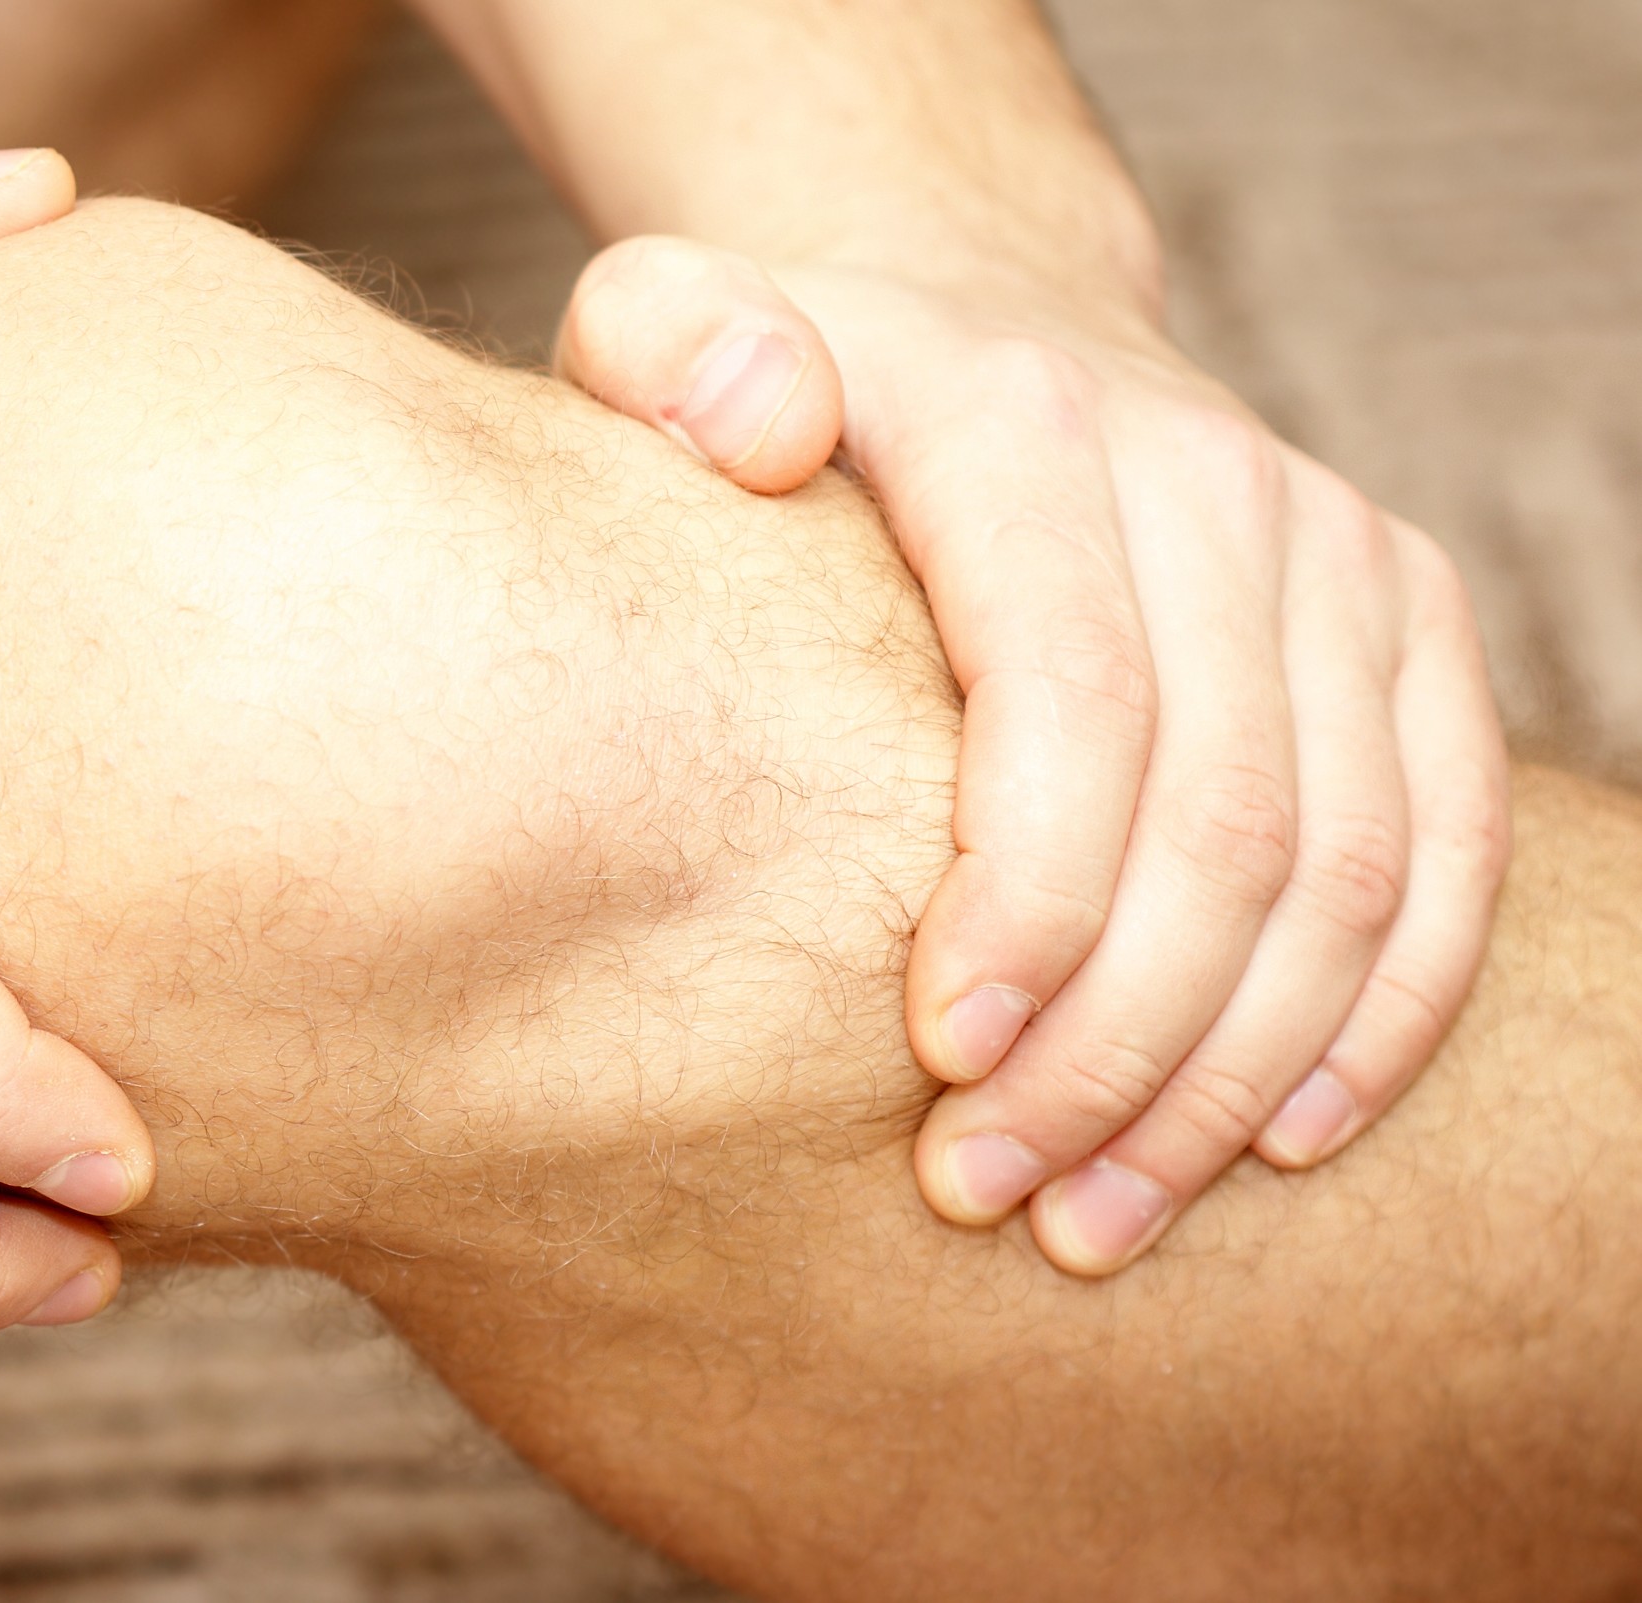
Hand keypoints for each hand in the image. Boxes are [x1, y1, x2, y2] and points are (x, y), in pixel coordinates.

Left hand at [556, 235, 1511, 1273]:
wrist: (976, 314)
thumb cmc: (781, 395)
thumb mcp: (665, 326)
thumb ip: (664, 346)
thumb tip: (761, 422)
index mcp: (1027, 428)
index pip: (1069, 696)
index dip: (1027, 904)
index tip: (939, 1069)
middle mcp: (1212, 479)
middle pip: (1221, 814)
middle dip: (1111, 1042)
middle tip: (986, 1193)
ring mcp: (1332, 552)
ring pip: (1343, 863)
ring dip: (1230, 1073)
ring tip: (1095, 1220)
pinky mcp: (1407, 620)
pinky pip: (1449, 845)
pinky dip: (1382, 1012)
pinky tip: (1276, 1139)